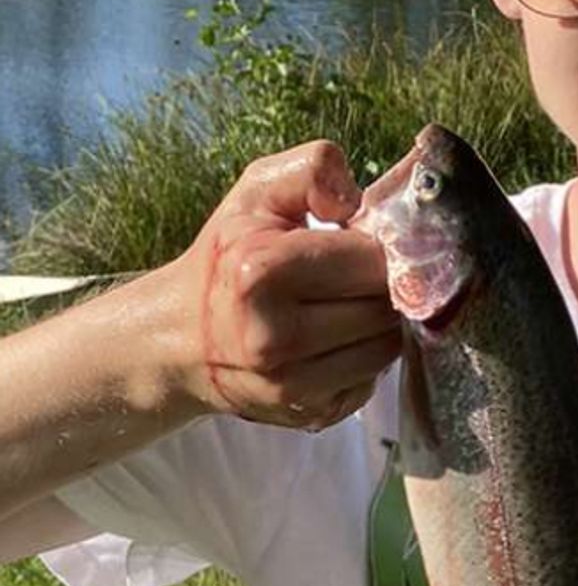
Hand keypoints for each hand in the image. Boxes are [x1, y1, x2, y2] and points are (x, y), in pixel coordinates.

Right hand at [172, 140, 401, 429]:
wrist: (183, 338)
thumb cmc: (228, 256)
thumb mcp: (257, 193)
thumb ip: (312, 169)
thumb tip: (358, 202)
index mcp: (260, 273)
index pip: (373, 260)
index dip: (375, 247)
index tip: (355, 244)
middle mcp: (275, 338)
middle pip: (386, 306)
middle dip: (378, 286)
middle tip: (349, 277)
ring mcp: (293, 386)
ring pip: (387, 347)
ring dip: (376, 324)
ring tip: (340, 307)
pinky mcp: (311, 416)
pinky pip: (372, 380)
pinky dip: (362, 359)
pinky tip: (332, 343)